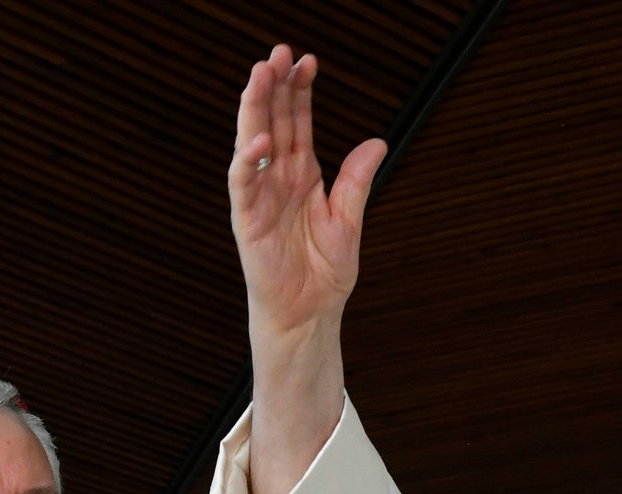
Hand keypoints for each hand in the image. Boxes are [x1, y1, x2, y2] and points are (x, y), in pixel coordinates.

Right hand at [229, 43, 386, 338]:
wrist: (310, 312)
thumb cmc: (325, 271)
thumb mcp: (348, 220)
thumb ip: (356, 181)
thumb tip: (377, 142)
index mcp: (302, 174)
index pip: (297, 122)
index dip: (299, 92)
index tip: (308, 61)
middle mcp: (277, 178)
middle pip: (272, 121)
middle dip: (274, 86)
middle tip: (279, 52)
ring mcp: (259, 195)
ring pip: (252, 141)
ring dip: (254, 108)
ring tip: (260, 74)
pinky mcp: (246, 219)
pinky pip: (244, 184)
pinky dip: (249, 161)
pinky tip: (260, 139)